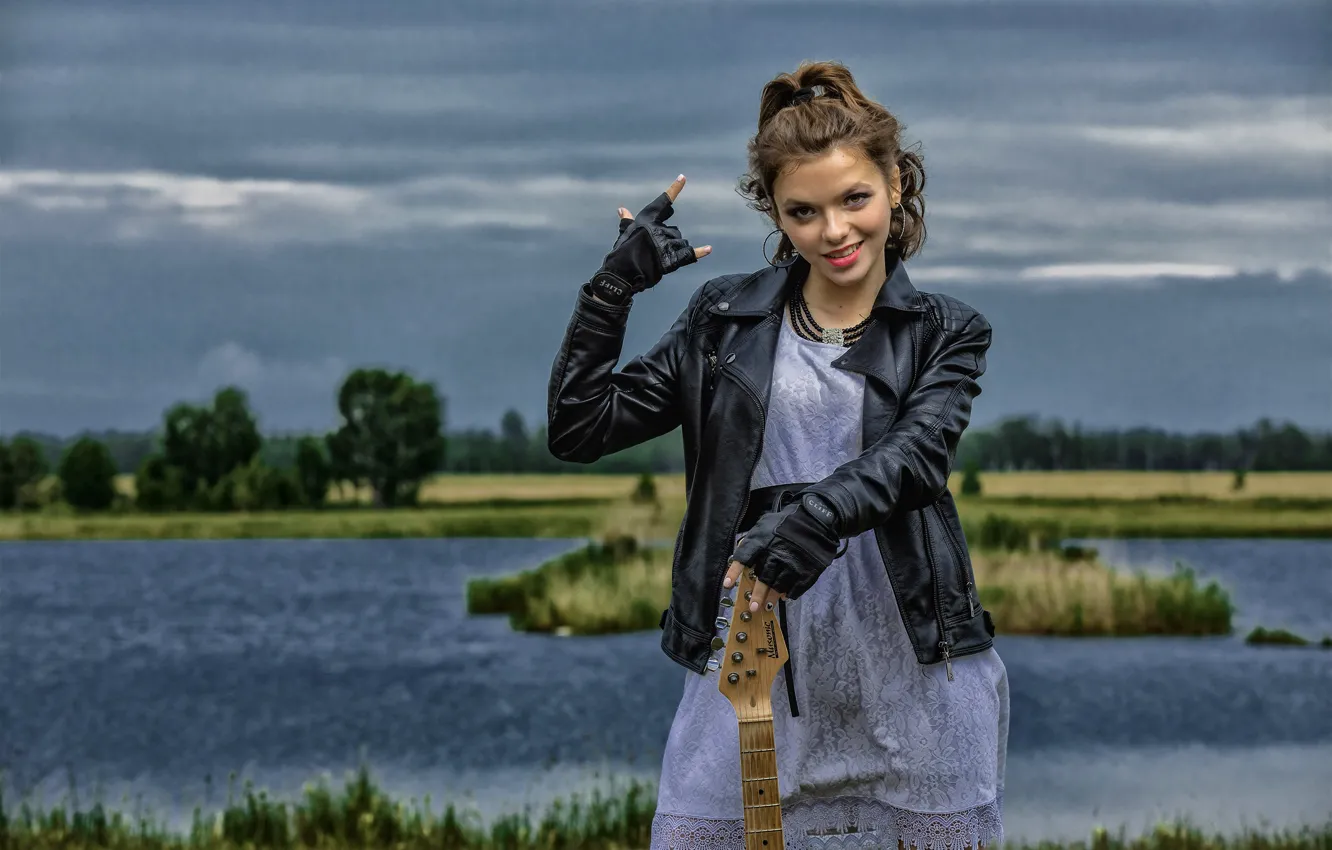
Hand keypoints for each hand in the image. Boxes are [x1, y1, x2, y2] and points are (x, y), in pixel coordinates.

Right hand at [588, 174, 711, 304]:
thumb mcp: (624, 233)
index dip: (674, 189)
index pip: (663, 202)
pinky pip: (690, 254)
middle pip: (674, 231)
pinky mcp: (673, 259)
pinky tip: (709, 249)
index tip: (683, 178)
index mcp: (648, 219)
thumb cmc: (622, 252)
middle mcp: (659, 229)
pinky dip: (700, 252)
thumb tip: (621, 209)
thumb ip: (626, 221)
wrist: (623, 273)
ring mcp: (667, 244)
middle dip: (668, 240)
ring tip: (659, 260)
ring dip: (674, 250)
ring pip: (681, 243)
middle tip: (654, 252)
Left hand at [724, 493, 842, 611]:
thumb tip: (741, 555)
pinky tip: (784, 597)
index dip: (734, 572)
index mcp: (762, 542)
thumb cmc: (785, 524)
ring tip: (766, 606)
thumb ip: (752, 541)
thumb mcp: (764, 525)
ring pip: (778, 586)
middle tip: (752, 608)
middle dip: (757, 595)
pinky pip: (795, 588)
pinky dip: (789, 594)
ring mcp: (792, 565)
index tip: (727, 585)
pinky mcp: (806, 572)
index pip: (743, 558)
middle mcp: (776, 555)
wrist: (815, 521)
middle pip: (763, 579)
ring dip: (771, 598)